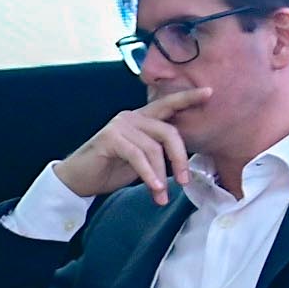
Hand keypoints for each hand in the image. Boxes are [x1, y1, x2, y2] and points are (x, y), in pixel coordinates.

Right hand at [56, 82, 208, 203]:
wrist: (79, 179)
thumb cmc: (111, 169)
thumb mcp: (141, 160)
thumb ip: (158, 154)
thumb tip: (182, 166)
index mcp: (142, 119)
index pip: (169, 105)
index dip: (189, 98)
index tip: (209, 92)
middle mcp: (132, 117)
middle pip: (168, 131)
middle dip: (179, 158)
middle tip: (184, 181)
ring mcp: (120, 125)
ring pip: (153, 147)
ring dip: (161, 175)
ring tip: (161, 195)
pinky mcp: (110, 138)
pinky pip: (137, 156)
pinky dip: (149, 174)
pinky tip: (154, 189)